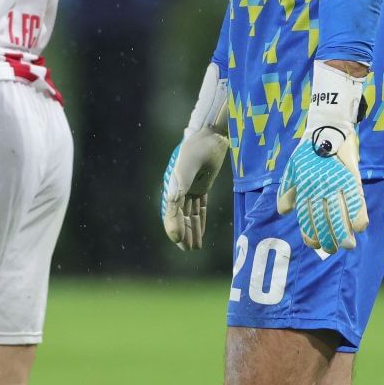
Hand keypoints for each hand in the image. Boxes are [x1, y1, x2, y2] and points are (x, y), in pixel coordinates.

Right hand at [162, 63, 231, 249]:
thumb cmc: (200, 146)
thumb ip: (182, 179)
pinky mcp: (201, 186)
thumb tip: (173, 199)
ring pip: (189, 214)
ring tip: (194, 247)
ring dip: (191, 230)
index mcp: (174, 183)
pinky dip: (199, 221)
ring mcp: (190, 187)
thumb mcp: (191, 163)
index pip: (171, 210)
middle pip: (179, 215)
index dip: (173, 226)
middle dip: (183, 233)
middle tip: (187, 249)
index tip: (178, 241)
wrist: (212, 134)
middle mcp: (180, 188)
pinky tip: (200, 233)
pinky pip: (198, 208)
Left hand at [277, 61, 369, 252]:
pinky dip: (358, 212)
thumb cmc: (310, 149)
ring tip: (349, 245)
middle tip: (333, 250)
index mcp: (303, 186)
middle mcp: (317, 186)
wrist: (327, 125)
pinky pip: (354, 197)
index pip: (306, 215)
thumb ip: (288, 190)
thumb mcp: (293, 168)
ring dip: (343, 231)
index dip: (310, 232)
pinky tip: (361, 226)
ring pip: (338, 212)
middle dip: (328, 237)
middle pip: (322, 218)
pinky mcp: (349, 174)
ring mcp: (334, 181)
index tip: (314, 244)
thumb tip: (283, 211)